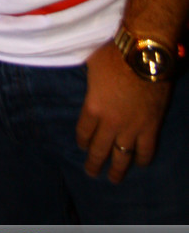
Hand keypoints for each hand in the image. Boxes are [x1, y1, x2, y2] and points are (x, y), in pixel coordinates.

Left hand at [75, 41, 170, 182]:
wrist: (145, 55)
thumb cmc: (115, 54)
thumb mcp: (91, 64)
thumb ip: (89, 78)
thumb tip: (84, 75)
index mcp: (92, 107)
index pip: (83, 131)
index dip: (82, 141)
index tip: (82, 146)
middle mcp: (110, 123)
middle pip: (99, 149)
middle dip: (94, 163)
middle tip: (91, 172)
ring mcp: (132, 127)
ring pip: (122, 156)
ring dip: (117, 170)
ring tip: (114, 179)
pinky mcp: (151, 126)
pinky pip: (147, 149)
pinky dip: (143, 159)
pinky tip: (140, 163)